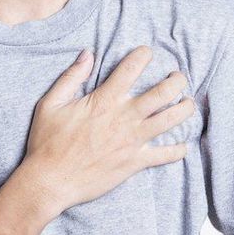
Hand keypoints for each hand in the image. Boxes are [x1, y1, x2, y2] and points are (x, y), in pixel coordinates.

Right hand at [22, 45, 194, 213]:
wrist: (50, 181)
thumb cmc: (47, 143)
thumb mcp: (50, 104)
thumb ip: (71, 77)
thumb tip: (87, 54)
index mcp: (104, 100)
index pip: (132, 67)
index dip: (144, 55)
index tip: (147, 53)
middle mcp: (123, 117)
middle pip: (163, 92)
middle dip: (176, 80)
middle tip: (178, 78)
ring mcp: (132, 141)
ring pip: (171, 120)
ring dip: (184, 109)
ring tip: (187, 104)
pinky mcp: (134, 163)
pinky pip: (165, 155)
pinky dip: (177, 150)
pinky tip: (181, 146)